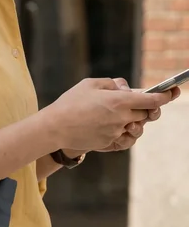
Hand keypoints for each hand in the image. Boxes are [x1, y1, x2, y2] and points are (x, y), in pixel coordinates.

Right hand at [43, 77, 176, 153]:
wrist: (54, 128)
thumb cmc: (70, 103)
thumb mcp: (91, 84)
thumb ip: (112, 84)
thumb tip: (126, 89)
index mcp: (119, 101)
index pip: (152, 100)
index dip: (165, 97)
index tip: (173, 93)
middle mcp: (121, 118)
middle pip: (146, 115)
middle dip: (145, 109)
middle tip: (137, 104)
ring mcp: (115, 133)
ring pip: (135, 127)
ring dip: (131, 121)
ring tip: (116, 115)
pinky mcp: (108, 143)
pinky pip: (122, 137)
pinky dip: (120, 131)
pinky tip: (108, 126)